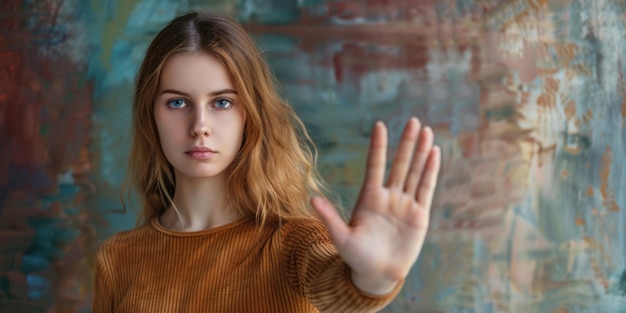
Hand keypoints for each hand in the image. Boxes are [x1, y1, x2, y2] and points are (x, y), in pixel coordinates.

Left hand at [311, 117, 440, 294]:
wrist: (377, 274)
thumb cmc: (356, 256)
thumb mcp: (341, 237)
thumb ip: (329, 217)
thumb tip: (312, 199)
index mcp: (369, 197)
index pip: (375, 165)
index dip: (378, 146)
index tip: (380, 125)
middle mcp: (388, 196)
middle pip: (399, 163)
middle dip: (406, 142)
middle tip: (412, 120)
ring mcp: (405, 203)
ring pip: (414, 172)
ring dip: (420, 152)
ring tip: (425, 130)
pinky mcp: (419, 214)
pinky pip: (426, 188)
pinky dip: (430, 171)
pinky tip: (434, 152)